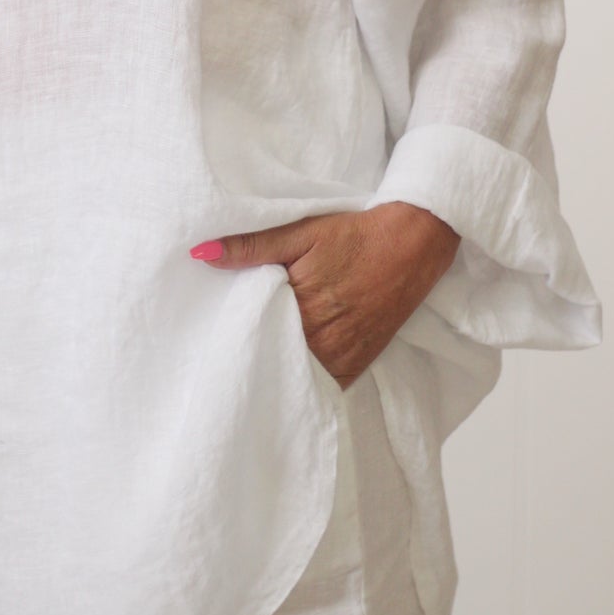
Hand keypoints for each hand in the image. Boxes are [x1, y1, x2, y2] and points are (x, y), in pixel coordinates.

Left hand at [190, 203, 460, 387]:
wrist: (412, 244)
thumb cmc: (354, 235)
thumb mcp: (299, 232)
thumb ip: (251, 247)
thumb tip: (201, 254)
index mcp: (303, 309)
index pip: (253, 335)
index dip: (232, 334)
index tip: (212, 333)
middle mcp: (324, 341)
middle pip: (273, 359)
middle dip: (252, 352)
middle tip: (224, 349)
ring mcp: (343, 357)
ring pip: (296, 374)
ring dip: (277, 366)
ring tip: (252, 358)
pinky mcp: (358, 363)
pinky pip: (323, 382)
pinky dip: (304, 375)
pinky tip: (287, 366)